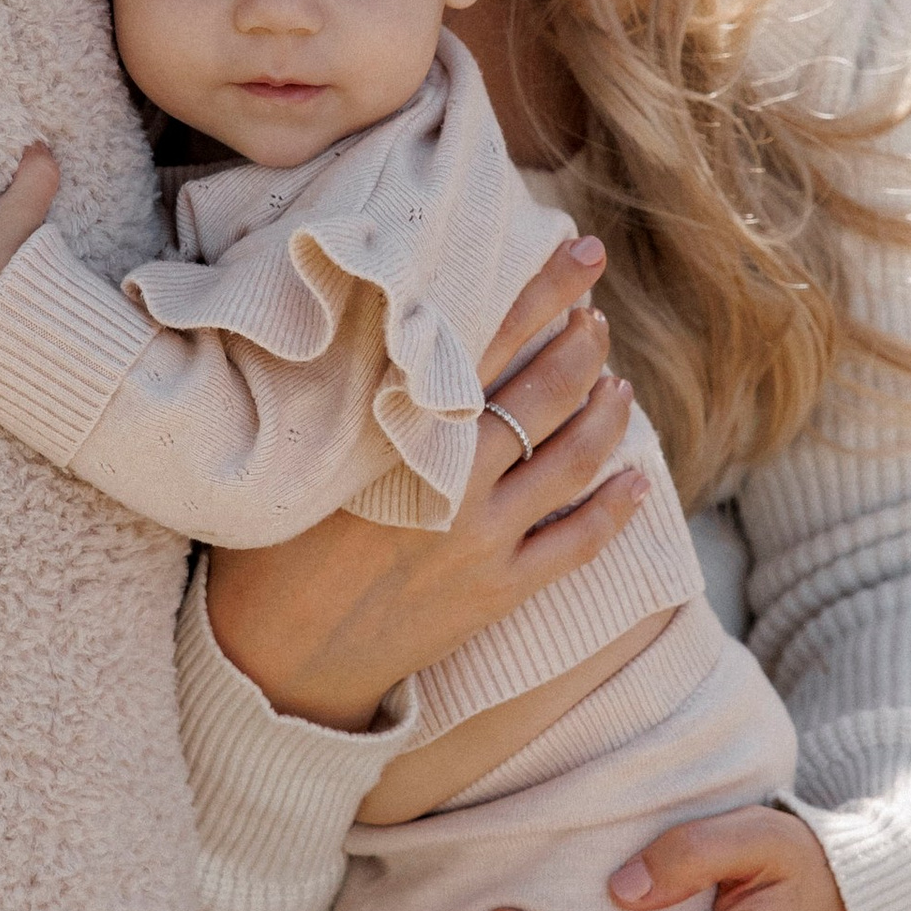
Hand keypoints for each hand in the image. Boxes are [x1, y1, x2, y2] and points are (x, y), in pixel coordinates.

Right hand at [200, 238, 647, 732]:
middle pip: (544, 392)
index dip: (541, 293)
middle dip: (582, 344)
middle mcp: (453, 477)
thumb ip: (357, 393)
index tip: (579, 253)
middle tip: (598, 315)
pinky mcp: (498, 591)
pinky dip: (614, 508)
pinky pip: (577, 543)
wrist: (278, 656)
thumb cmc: (273, 544)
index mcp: (402, 430)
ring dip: (604, 414)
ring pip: (572, 460)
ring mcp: (482, 537)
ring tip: (617, 385)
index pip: (488, 340)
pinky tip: (636, 479)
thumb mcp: (309, 452)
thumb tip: (394, 329)